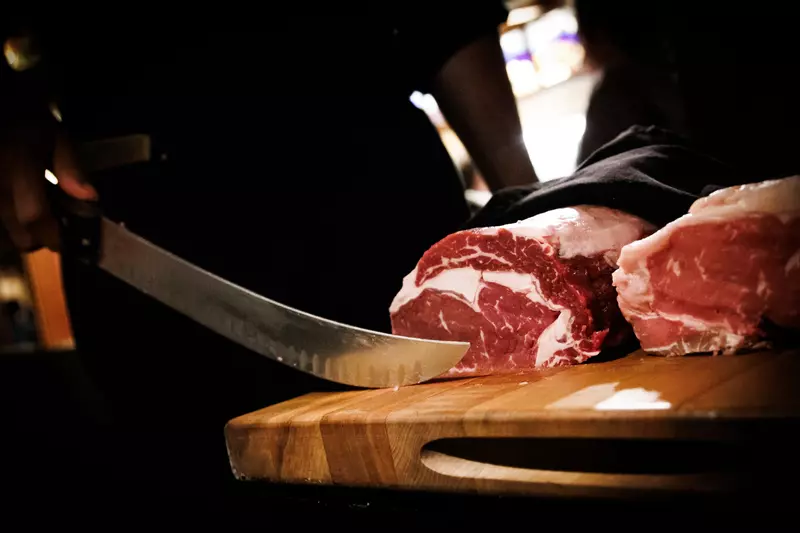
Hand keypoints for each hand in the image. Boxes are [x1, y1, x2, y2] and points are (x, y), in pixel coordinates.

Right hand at [0, 33, 96, 253]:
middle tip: (55, 228)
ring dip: (22, 233)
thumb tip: (90, 198)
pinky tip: (17, 207)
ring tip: (36, 216)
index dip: (54, 236)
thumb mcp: (55, 134)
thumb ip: (71, 167)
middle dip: (41, 239)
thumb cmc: (24, 117)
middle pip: (20, 235)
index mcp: (19, 167)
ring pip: (5, 233)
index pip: (34, 216)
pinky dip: (7, 222)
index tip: (69, 239)